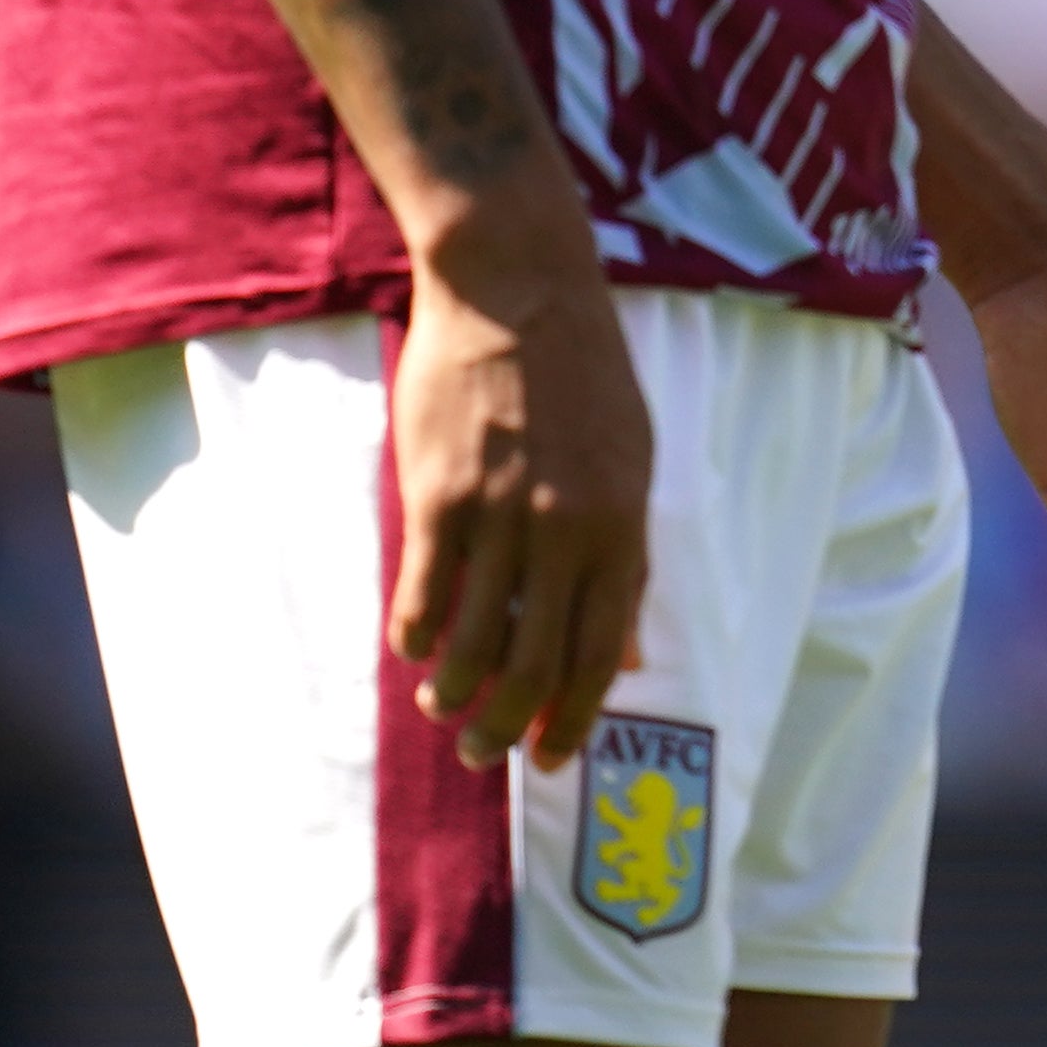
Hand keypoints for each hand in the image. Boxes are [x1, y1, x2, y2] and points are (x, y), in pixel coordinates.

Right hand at [390, 233, 657, 774]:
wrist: (518, 291)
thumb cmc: (583, 376)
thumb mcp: (634, 460)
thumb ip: (629, 556)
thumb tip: (634, 649)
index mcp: (622, 523)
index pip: (604, 650)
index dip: (576, 715)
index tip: (550, 755)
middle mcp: (565, 531)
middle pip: (535, 665)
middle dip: (506, 728)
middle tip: (484, 754)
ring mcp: (498, 517)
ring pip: (469, 645)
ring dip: (452, 695)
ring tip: (443, 707)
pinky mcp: (436, 499)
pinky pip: (421, 598)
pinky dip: (413, 639)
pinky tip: (412, 648)